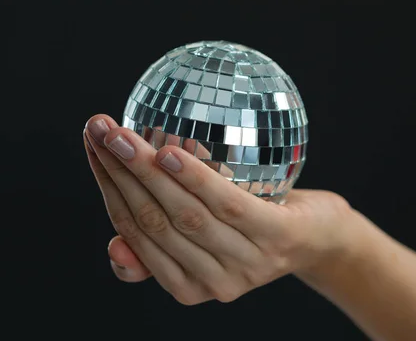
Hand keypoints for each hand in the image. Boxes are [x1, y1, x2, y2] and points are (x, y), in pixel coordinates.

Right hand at [85, 114, 353, 303]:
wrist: (321, 235)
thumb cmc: (255, 224)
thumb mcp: (206, 233)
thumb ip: (164, 243)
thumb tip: (115, 249)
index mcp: (187, 286)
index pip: (135, 233)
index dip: (109, 187)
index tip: (94, 144)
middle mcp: (213, 283)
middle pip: (154, 223)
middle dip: (120, 173)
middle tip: (100, 129)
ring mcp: (247, 264)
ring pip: (185, 214)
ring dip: (147, 171)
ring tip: (123, 134)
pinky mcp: (277, 238)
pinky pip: (228, 206)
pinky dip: (196, 179)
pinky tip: (171, 153)